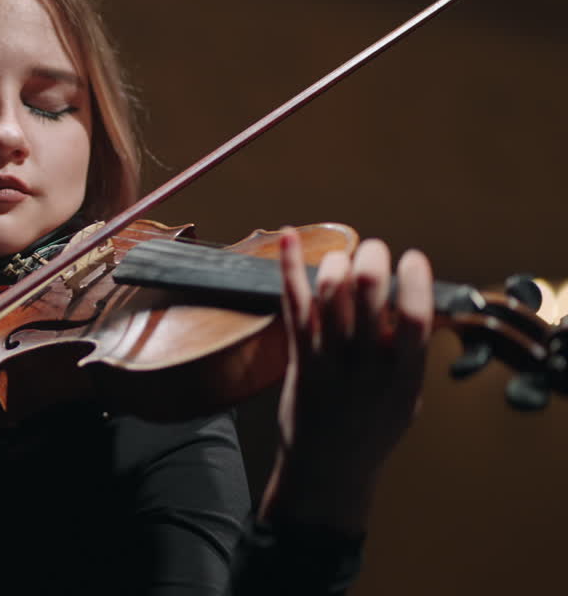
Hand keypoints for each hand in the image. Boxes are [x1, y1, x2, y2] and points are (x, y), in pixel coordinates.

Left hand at [260, 229, 432, 533]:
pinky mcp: (298, 359)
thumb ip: (410, 354)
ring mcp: (328, 362)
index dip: (414, 281)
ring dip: (336, 264)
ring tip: (343, 258)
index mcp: (404, 377)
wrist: (327, 470)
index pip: (413, 319)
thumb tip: (418, 301)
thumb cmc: (372, 429)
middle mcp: (365, 367)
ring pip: (328, 296)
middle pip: (366, 296)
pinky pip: (293, 306)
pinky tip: (288, 238)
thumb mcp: (407, 398)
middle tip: (374, 250)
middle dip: (372, 260)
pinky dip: (290, 267)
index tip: (412, 258)